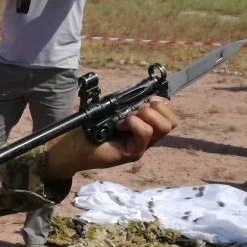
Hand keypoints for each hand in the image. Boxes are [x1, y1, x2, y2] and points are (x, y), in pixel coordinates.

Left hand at [43, 97, 178, 179]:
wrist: (74, 147)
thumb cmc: (90, 128)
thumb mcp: (112, 110)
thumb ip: (128, 103)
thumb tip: (146, 93)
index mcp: (145, 126)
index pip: (170, 115)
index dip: (163, 103)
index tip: (146, 99)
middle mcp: (147, 137)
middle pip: (172, 122)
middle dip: (157, 108)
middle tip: (136, 110)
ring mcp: (141, 146)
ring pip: (163, 126)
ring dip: (145, 115)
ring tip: (126, 119)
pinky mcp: (133, 153)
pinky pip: (145, 132)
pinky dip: (133, 123)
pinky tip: (119, 125)